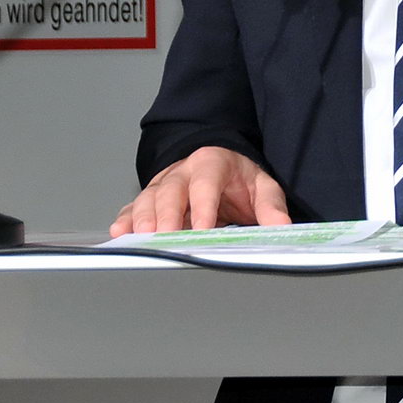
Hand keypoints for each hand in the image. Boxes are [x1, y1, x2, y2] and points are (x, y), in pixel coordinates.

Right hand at [111, 146, 290, 234]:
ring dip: (142, 219)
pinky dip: (125, 219)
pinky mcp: (150, 196)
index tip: (202, 230)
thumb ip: (271, 207)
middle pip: (170, 191)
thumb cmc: (240, 179)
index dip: (202, 207)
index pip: (206, 184)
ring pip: (147, 198)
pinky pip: (133, 207)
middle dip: (166, 215)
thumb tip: (282, 228)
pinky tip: (120, 233)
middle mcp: (182, 170)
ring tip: (142, 239)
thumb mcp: (263, 187)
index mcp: (212, 163)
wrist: (220, 164)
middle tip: (165, 238)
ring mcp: (163, 182)